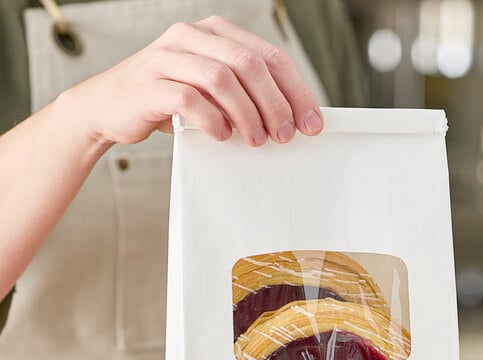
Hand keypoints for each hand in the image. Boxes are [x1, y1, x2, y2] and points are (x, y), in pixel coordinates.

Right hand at [63, 16, 323, 147]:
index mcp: (216, 33)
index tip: (312, 124)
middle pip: (250, 64)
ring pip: (223, 78)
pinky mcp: (150, 83)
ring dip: (248, 114)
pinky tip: (222, 136)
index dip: (296, 91)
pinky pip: (189, 99)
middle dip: (276, 104)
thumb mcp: (210, 92)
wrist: (109, 107)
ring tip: (257, 141)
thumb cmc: (168, 101)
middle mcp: (193, 36)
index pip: (270, 56)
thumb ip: (243, 95)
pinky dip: (212, 120)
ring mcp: (168, 56)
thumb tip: (290, 121)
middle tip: (285, 136)